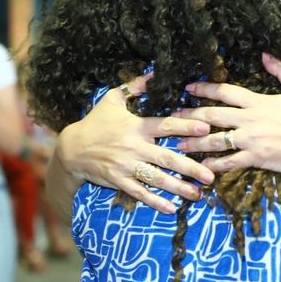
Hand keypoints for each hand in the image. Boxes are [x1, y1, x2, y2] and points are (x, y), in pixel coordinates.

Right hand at [57, 73, 215, 213]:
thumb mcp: (112, 99)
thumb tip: (153, 73)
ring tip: (198, 193)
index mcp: (136, 126)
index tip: (206, 128)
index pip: (165, 125)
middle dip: (190, 167)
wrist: (71, 149)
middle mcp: (134, 147)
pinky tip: (171, 208)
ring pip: (157, 178)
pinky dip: (155, 201)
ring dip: (178, 187)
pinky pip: (139, 193)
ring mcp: (126, 166)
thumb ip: (134, 87)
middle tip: (210, 175)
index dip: (186, 126)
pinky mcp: (119, 181)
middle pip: (167, 158)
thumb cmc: (95, 122)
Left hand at [175, 53, 280, 178]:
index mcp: (259, 101)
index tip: (189, 88)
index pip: (225, 92)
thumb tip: (266, 55)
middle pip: (212, 116)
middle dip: (190, 116)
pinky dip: (213, 164)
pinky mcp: (256, 158)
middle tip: (172, 117)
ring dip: (194, 142)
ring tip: (178, 144)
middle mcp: (250, 119)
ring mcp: (251, 140)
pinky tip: (201, 166)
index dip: (204, 89)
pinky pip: (229, 162)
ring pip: (215, 140)